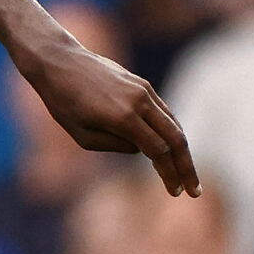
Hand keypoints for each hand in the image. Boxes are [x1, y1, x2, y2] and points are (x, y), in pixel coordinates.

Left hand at [16, 31, 198, 195]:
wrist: (60, 62)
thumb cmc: (63, 102)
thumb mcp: (82, 135)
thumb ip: (115, 146)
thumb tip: (142, 150)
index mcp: (123, 118)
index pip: (158, 151)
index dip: (169, 173)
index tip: (175, 192)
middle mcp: (140, 102)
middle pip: (176, 139)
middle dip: (187, 167)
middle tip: (194, 191)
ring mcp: (144, 91)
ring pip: (173, 124)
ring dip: (182, 150)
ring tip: (186, 173)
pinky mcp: (142, 85)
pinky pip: (163, 111)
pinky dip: (171, 131)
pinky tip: (172, 148)